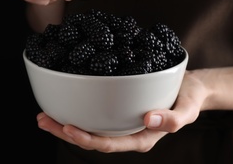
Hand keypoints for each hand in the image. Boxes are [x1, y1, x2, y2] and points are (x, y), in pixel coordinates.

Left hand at [37, 70, 206, 152]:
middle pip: (91, 139)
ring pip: (88, 129)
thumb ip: (173, 119)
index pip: (108, 144)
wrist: (189, 88)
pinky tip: (62, 105)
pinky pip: (93, 117)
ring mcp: (120, 124)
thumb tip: (149, 119)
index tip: (67, 128)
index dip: (86, 139)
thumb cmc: (188, 99)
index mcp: (140, 138)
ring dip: (64, 124)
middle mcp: (126, 133)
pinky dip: (76, 113)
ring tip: (43, 115)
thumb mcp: (187, 109)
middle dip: (64, 132)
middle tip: (42, 120)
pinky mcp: (116, 112)